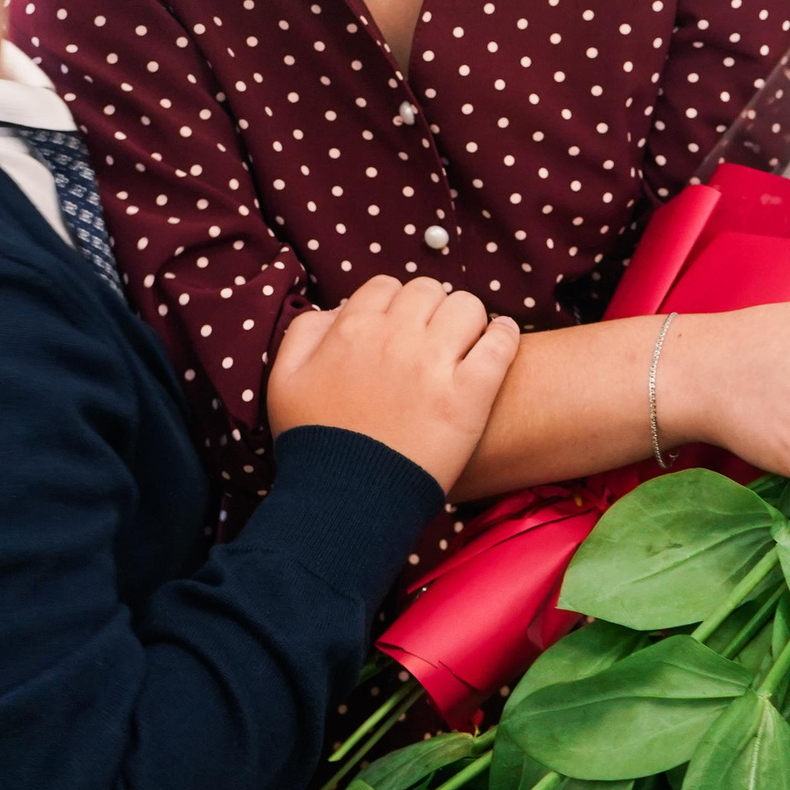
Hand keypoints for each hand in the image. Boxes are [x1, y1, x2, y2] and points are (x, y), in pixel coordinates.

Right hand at [266, 274, 520, 493]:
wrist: (345, 502)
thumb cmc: (312, 444)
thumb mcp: (284, 380)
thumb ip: (305, 332)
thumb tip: (337, 311)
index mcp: (353, 329)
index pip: (385, 287)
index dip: (393, 303)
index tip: (399, 325)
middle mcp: (396, 337)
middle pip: (428, 291)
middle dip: (430, 308)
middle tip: (432, 336)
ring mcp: (435, 364)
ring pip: (467, 308)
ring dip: (467, 320)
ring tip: (466, 341)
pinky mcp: (469, 395)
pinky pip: (500, 344)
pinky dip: (504, 335)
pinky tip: (502, 336)